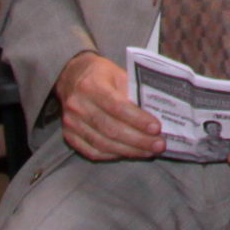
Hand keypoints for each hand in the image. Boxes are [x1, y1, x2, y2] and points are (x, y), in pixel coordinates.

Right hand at [53, 51, 167, 162]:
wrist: (71, 77)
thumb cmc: (101, 75)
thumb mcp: (119, 74)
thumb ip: (134, 92)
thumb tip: (157, 113)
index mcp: (91, 85)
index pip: (117, 107)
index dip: (138, 120)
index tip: (157, 128)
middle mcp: (78, 105)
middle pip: (111, 129)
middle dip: (139, 140)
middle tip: (159, 145)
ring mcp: (71, 123)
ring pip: (103, 144)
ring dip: (130, 151)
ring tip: (149, 152)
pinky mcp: (69, 136)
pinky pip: (93, 152)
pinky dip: (114, 155)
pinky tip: (130, 153)